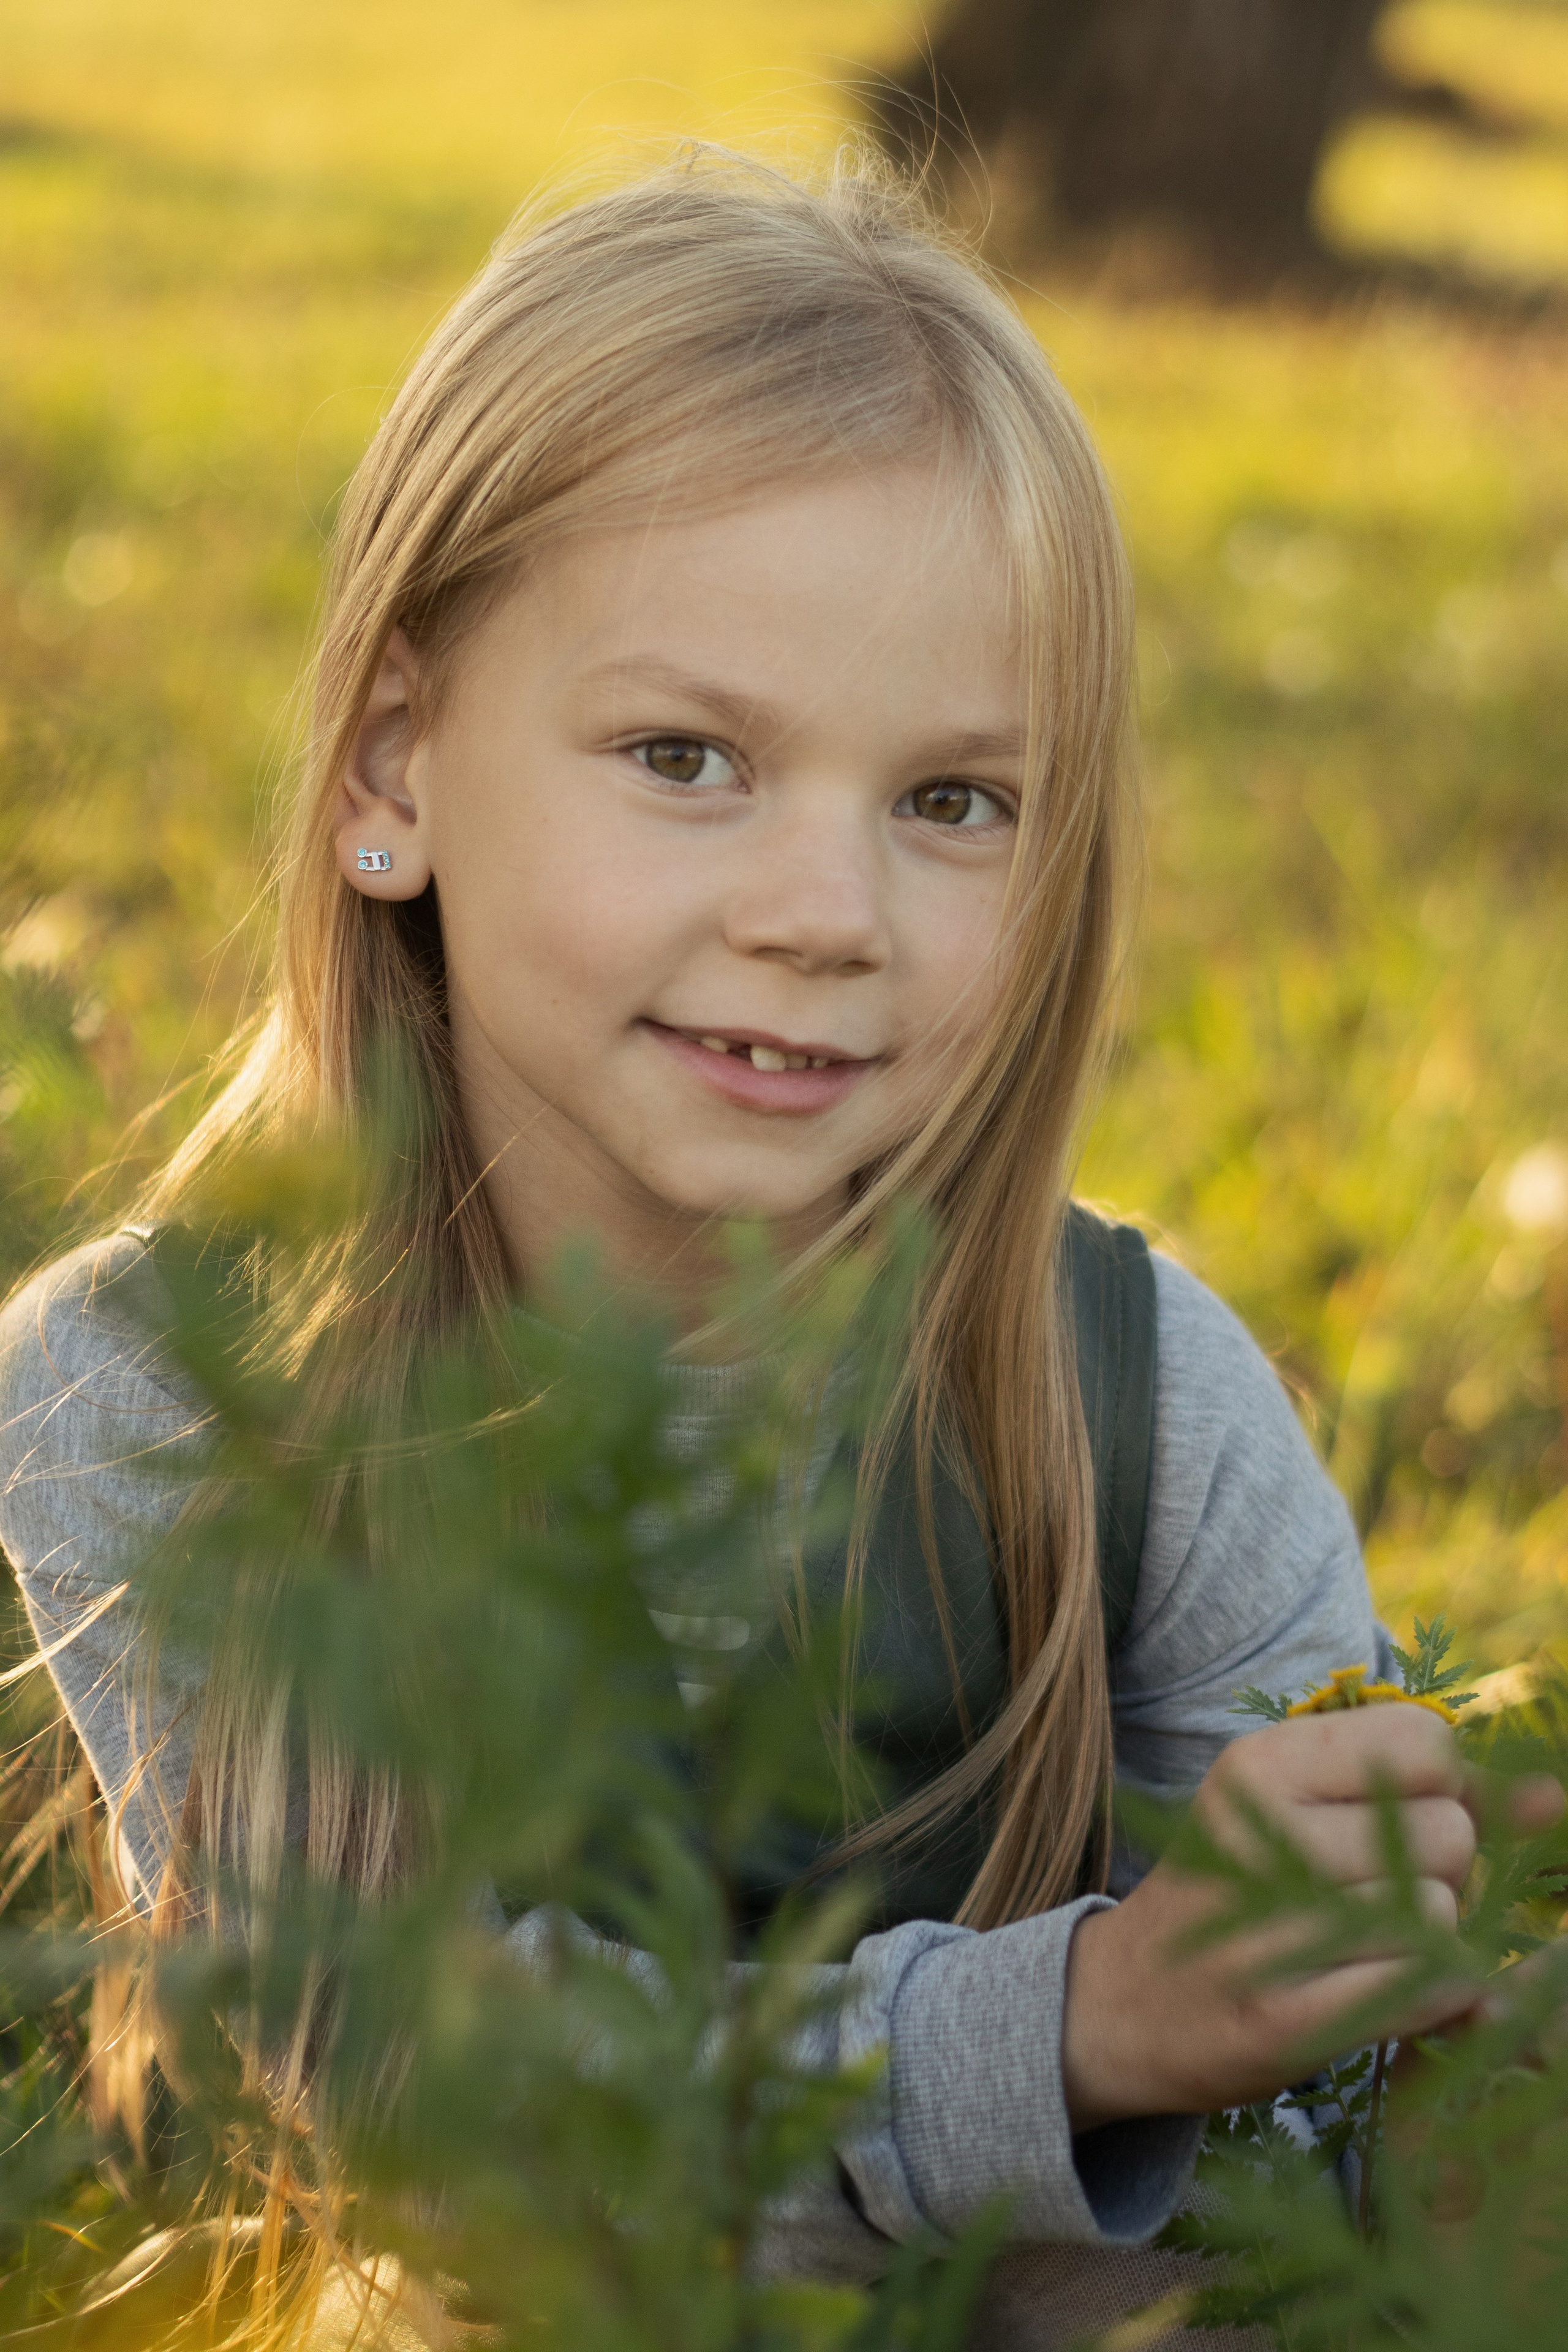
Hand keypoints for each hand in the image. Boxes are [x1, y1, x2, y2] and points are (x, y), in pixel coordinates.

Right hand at [1060, 1707, 1562, 2130]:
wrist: (1126, 2003)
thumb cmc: (1240, 1894)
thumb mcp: (1307, 1810)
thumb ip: (1437, 1793)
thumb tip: (1555, 1796)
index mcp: (1259, 1763)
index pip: (1424, 1741)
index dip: (1440, 1788)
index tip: (1393, 1823)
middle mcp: (1260, 1832)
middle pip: (1448, 1834)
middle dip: (1441, 1873)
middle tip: (1370, 1898)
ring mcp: (1272, 1927)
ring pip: (1443, 1914)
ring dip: (1430, 1942)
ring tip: (1361, 1948)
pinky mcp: (1291, 2016)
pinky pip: (1431, 1988)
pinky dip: (1430, 1996)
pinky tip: (1376, 1992)